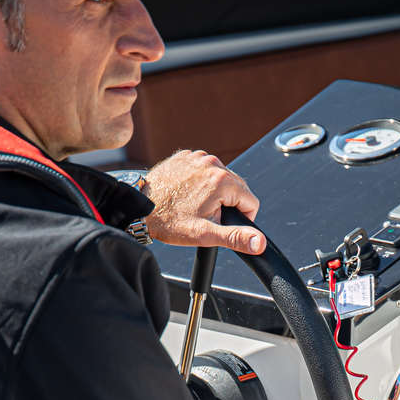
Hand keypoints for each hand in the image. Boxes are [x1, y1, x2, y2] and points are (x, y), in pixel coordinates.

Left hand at [141, 149, 265, 254]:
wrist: (140, 208)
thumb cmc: (169, 220)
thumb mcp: (206, 234)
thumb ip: (236, 238)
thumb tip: (259, 243)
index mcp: (222, 180)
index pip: (251, 201)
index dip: (241, 218)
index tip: (221, 222)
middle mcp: (212, 163)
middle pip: (237, 188)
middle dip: (226, 204)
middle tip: (204, 215)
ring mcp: (198, 157)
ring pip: (221, 179)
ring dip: (214, 193)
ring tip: (194, 205)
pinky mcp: (186, 157)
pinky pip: (204, 171)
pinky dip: (200, 182)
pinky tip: (187, 194)